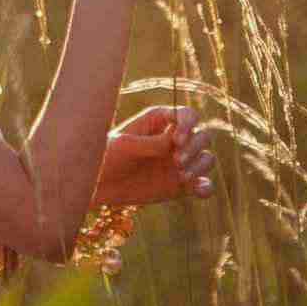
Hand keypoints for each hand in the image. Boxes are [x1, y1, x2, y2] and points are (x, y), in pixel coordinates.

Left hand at [91, 105, 215, 206]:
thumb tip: (175, 143)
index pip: (187, 114)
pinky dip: (206, 187)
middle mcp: (174, 138)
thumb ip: (150, 143)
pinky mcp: (181, 184)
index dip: (188, 124)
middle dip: (195, 147)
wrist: (99, 184)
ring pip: (207, 158)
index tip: (176, 140)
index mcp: (160, 120)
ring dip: (200, 165)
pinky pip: (203, 184)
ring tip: (182, 176)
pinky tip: (199, 191)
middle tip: (177, 161)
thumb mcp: (124, 146)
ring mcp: (180, 161)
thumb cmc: (107, 155)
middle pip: (203, 135)